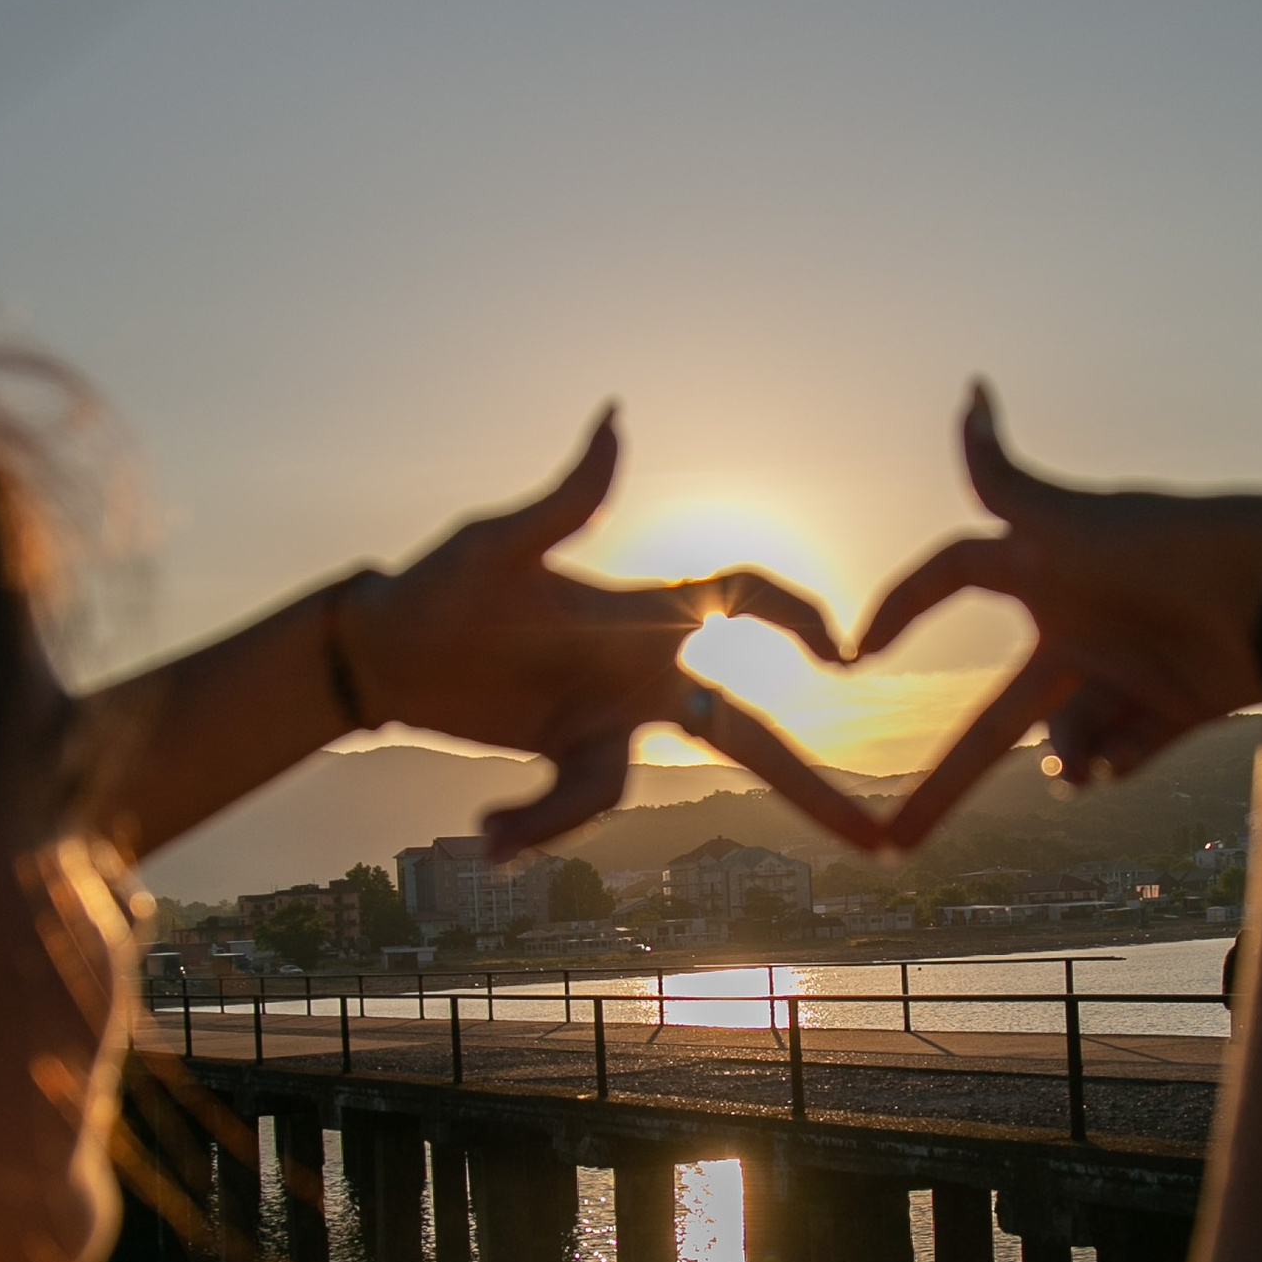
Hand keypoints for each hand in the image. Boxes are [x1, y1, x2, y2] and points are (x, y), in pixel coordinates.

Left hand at [345, 411, 884, 859]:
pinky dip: (531, 828)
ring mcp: (606, 725)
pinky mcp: (565, 763)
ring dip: (559, 820)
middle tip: (878, 844)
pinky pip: (571, 809)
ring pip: (627, 791)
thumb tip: (614, 417)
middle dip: (811, 788)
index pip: (742, 602)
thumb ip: (565, 500)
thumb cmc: (441, 584)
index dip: (798, 618)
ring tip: (492, 836)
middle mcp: (639, 674)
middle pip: (748, 733)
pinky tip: (484, 838)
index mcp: (640, 614)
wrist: (383, 651)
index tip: (844, 654)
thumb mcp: (496, 545)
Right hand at [854, 385, 1261, 850]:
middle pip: (996, 716)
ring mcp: (1125, 674)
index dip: (903, 603)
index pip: (956, 577)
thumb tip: (971, 391)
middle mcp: (1082, 626)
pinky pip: (1120, 759)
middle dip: (946, 783)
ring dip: (1065, 755)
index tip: (853, 652)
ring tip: (1082, 763)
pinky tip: (1112, 764)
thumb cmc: (1171, 546)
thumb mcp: (1074, 521)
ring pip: (1062, 742)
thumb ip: (1004, 474)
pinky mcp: (1173, 712)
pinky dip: (1110, 766)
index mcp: (1048, 573)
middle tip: (893, 843)